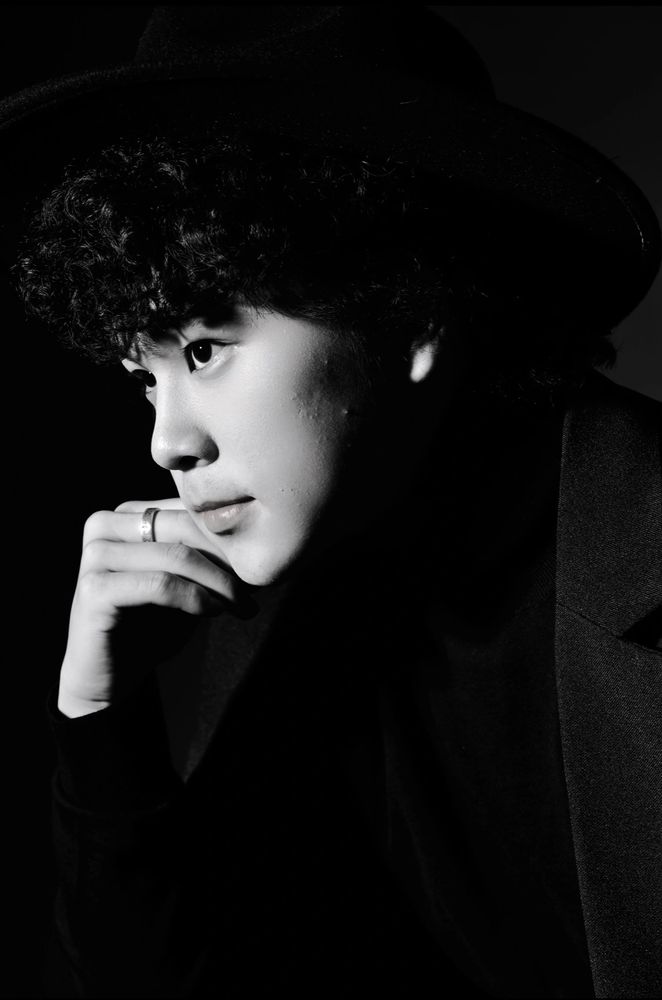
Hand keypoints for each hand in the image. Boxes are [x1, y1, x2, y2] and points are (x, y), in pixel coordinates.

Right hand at [58, 498, 239, 716]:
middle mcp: (105, 524)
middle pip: (184, 527)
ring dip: (218, 582)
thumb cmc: (153, 624)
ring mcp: (96, 554)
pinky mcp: (94, 588)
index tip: (259, 566)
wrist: (111, 675)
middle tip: (254, 588)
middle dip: (227, 558)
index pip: (189, 509)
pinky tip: (212, 611)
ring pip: (177, 555)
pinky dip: (195, 598)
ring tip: (240, 604)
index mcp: (127, 514)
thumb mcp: (189, 582)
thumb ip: (211, 556)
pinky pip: (161, 584)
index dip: (228, 537)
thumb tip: (263, 540)